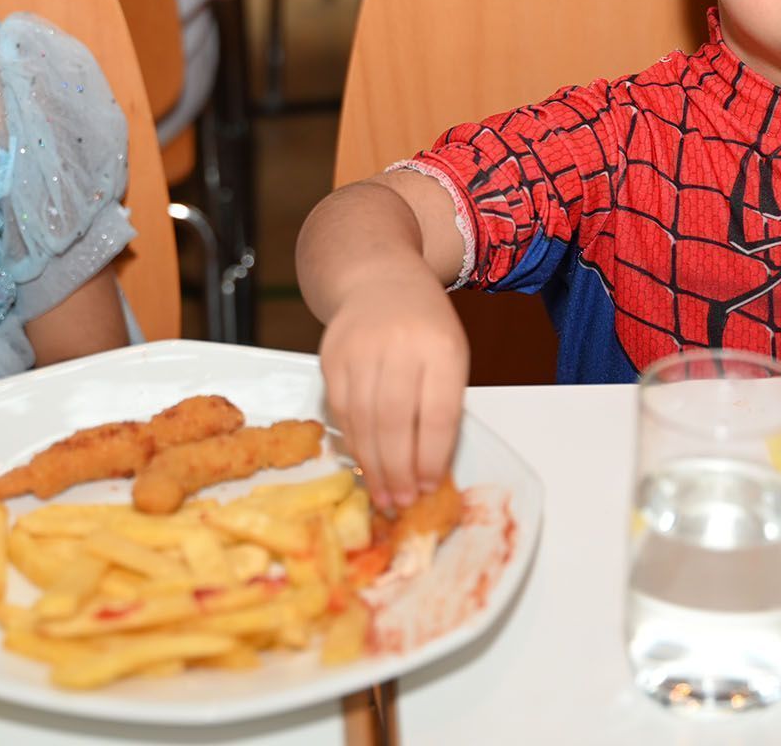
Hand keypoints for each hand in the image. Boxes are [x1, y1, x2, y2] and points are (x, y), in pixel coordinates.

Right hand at [318, 273, 468, 512]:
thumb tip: (429, 468)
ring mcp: (360, 348)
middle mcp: (398, 344)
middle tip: (402, 501)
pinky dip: (353, 442)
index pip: (436, 413)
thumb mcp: (449, 353)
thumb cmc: (422, 324)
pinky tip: (363, 461)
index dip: (431, 457)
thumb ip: (442, 403)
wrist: (378, 277)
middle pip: (394, 421)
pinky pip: (340, 410)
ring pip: (362, 420)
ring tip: (383, 493)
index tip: (429, 486)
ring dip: (372, 464)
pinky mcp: (331, 356)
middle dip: (398, 470)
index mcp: (440, 345)